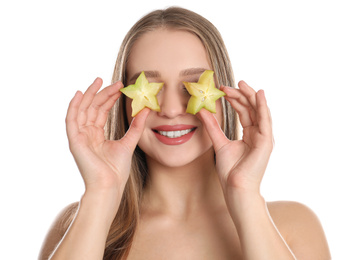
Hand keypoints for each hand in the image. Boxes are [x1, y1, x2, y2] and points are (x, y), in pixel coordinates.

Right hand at [66, 78, 148, 193]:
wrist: (110, 186)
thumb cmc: (117, 170)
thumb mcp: (129, 142)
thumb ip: (136, 126)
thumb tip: (146, 110)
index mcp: (97, 135)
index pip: (101, 111)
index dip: (109, 98)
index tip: (120, 87)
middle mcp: (87, 134)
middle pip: (92, 108)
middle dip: (102, 93)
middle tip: (114, 82)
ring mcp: (79, 137)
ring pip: (82, 110)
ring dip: (90, 95)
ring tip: (99, 81)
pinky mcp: (74, 140)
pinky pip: (71, 119)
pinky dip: (74, 106)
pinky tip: (81, 93)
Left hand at [198, 80, 273, 194]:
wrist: (236, 187)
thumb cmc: (230, 170)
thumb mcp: (219, 143)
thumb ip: (212, 127)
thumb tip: (202, 111)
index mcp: (249, 134)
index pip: (244, 111)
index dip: (234, 99)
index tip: (222, 89)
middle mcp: (258, 133)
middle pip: (252, 108)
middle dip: (241, 94)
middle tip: (229, 84)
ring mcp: (264, 137)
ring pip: (259, 111)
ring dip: (251, 96)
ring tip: (242, 84)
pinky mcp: (266, 142)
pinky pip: (265, 120)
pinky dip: (263, 106)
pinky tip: (259, 94)